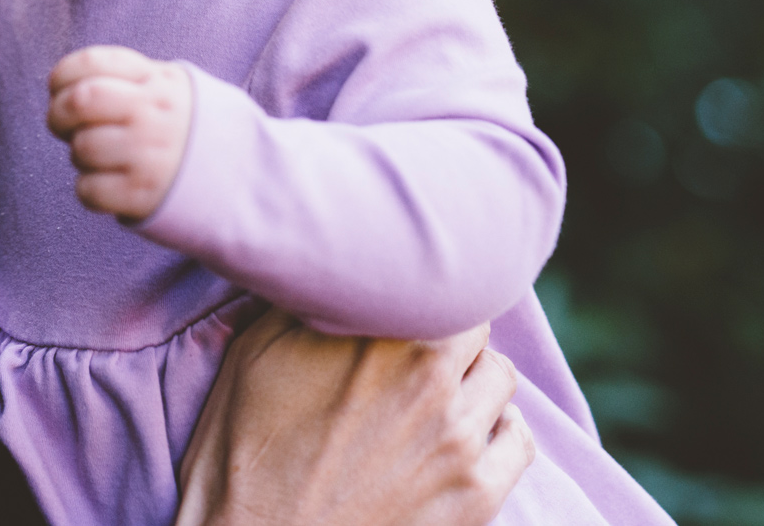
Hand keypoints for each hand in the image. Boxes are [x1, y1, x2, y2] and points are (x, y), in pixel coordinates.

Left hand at [46, 46, 192, 222]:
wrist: (240, 178)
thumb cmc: (184, 129)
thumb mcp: (168, 87)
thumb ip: (124, 78)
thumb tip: (63, 85)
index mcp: (156, 80)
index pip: (91, 63)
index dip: (63, 77)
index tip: (61, 90)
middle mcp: (153, 114)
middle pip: (81, 101)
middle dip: (58, 114)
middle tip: (64, 127)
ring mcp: (149, 155)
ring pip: (81, 148)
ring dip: (80, 156)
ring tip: (101, 158)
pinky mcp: (143, 195)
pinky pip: (88, 190)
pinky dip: (89, 190)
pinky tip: (109, 184)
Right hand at [175, 311, 534, 525]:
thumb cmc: (243, 455)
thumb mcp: (253, 354)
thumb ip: (305, 302)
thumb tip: (331, 266)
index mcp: (381, 336)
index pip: (442, 283)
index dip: (421, 291)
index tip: (403, 303)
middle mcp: (431, 381)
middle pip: (475, 327)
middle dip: (447, 332)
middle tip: (413, 348)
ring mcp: (460, 443)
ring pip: (502, 378)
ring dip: (475, 376)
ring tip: (437, 392)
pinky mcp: (476, 498)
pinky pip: (520, 442)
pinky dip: (503, 428)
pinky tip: (470, 432)